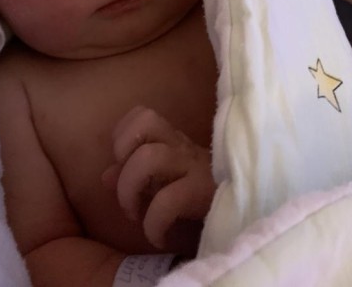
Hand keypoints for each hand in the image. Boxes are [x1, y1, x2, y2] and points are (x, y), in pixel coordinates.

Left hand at [102, 106, 214, 252]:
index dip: (123, 135)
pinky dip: (154, 223)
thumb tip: (106, 176)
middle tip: (129, 192)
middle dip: (123, 158)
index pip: (142, 115)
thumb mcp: (166, 187)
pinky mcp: (206, 193)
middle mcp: (184, 148)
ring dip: (130, 191)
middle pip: (145, 122)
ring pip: (149, 157)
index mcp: (174, 142)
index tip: (123, 164)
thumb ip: (134, 178)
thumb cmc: (202, 204)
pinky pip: (168, 200)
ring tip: (137, 214)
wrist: (246, 220)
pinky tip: (159, 236)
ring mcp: (196, 167)